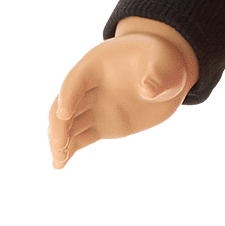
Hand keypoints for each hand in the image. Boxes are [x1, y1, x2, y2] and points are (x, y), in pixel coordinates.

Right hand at [47, 18, 198, 169]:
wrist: (166, 75)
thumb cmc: (163, 62)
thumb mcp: (164, 64)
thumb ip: (157, 76)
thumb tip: (147, 90)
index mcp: (96, 65)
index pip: (76, 81)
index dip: (68, 97)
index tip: (64, 115)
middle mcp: (89, 87)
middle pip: (66, 105)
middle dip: (60, 125)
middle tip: (59, 146)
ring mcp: (95, 107)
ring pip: (70, 124)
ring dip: (61, 141)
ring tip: (58, 162)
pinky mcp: (104, 125)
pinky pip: (82, 136)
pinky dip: (71, 149)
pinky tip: (62, 163)